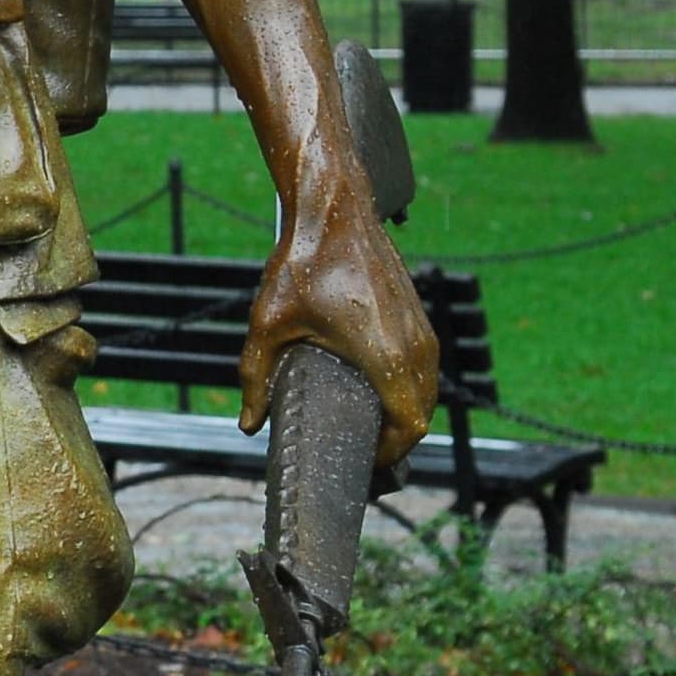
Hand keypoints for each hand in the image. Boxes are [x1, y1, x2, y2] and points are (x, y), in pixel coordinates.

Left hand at [239, 167, 439, 470]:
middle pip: (421, 414)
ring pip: (426, 390)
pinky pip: (423, 367)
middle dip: (396, 439)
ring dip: (405, 413)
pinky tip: (378, 394)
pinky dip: (408, 388)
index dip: (390, 453)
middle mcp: (415, 348)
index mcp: (387, 357)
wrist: (334, 211)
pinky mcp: (418, 317)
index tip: (364, 464)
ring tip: (367, 428)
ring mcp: (422, 331)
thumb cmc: (302, 264)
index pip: (410, 426)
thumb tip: (249, 423)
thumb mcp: (269, 324)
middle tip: (360, 454)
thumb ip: (256, 377)